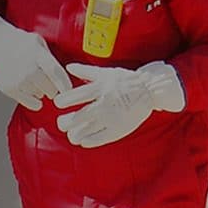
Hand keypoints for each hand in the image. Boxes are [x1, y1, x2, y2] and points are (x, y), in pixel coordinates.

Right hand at [0, 12, 72, 110]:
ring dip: (41, 92)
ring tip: (34, 83)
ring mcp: (18, 79)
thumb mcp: (37, 41)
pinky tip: (33, 96)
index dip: (65, 85)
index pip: (56, 73)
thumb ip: (50, 57)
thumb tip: (64, 76)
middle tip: (51, 88)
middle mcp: (27, 67)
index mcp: (37, 53)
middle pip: (50, 87)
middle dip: (53, 90)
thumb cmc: (19, 43)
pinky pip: (30, 103)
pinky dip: (35, 102)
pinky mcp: (9, 88)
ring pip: (40, 95)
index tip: (69, 91)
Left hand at [52, 62, 184, 147]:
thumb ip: (86, 71)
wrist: (149, 90)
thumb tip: (68, 66)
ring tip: (71, 134)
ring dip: (74, 134)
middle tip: (61, 123)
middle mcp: (105, 104)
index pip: (77, 95)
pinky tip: (83, 140)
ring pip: (87, 130)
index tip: (57, 104)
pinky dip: (88, 141)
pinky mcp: (119, 129)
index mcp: (101, 88)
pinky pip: (100, 139)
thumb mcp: (106, 72)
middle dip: (65, 122)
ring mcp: (112, 118)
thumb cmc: (125, 80)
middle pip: (79, 117)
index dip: (64, 100)